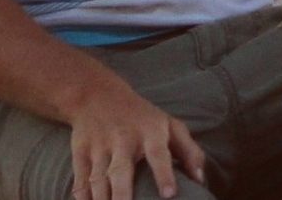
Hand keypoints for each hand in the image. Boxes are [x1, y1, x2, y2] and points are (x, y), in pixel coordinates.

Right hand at [65, 74, 206, 199]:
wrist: (95, 93)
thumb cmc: (141, 116)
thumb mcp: (169, 125)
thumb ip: (189, 151)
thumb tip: (200, 180)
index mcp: (149, 133)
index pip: (158, 154)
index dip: (164, 175)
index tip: (169, 195)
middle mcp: (123, 140)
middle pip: (120, 171)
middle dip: (122, 196)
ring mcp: (99, 146)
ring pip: (98, 178)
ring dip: (101, 199)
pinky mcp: (81, 150)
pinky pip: (80, 175)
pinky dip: (82, 194)